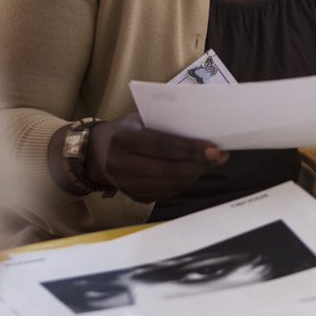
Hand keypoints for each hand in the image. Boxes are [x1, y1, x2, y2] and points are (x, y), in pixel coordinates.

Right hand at [85, 114, 229, 202]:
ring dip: (194, 175)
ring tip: (212, 163)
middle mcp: (122, 164)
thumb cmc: (124, 130)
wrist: (94, 153)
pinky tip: (195, 172)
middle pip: (168, 169)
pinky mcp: (133, 196)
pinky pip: (164, 193)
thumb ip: (163, 123)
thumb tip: (200, 127)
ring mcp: (126, 184)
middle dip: (198, 164)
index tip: (214, 148)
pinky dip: (183, 183)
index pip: (162, 146)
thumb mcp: (138, 119)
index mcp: (124, 140)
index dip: (190, 149)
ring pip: (168, 184)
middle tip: (221, 157)